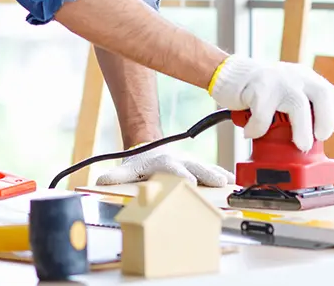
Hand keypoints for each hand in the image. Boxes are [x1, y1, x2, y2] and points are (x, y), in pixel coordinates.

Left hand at [94, 143, 234, 186]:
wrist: (151, 149)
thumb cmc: (141, 163)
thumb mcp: (129, 169)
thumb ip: (117, 176)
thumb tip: (101, 181)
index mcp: (164, 163)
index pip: (173, 170)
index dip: (181, 176)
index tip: (190, 182)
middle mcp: (180, 161)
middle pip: (194, 167)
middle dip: (205, 174)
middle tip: (217, 183)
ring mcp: (190, 163)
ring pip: (206, 167)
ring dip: (217, 174)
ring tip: (228, 181)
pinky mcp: (198, 167)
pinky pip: (212, 169)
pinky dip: (222, 173)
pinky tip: (232, 180)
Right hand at [207, 55, 333, 150]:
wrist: (228, 73)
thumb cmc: (259, 91)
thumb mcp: (286, 92)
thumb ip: (300, 108)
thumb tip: (310, 142)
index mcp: (306, 77)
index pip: (331, 95)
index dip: (332, 117)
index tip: (323, 134)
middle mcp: (296, 75)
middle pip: (322, 95)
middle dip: (325, 121)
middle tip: (317, 140)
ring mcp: (278, 79)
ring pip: (297, 105)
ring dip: (301, 130)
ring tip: (298, 145)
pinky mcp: (258, 87)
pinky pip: (263, 114)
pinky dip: (258, 129)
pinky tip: (251, 133)